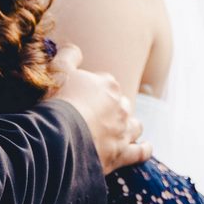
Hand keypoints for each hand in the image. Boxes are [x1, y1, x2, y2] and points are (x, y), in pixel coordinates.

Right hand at [49, 42, 150, 171]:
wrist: (60, 137)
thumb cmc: (59, 101)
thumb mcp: (58, 70)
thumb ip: (68, 56)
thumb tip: (75, 49)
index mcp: (107, 85)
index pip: (104, 83)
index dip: (91, 89)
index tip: (79, 96)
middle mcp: (121, 106)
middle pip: (120, 104)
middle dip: (111, 107)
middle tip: (94, 114)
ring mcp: (123, 131)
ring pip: (134, 126)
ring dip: (129, 125)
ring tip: (120, 129)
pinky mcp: (122, 154)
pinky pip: (140, 152)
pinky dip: (144, 149)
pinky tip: (145, 147)